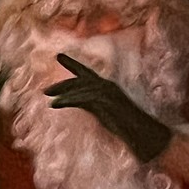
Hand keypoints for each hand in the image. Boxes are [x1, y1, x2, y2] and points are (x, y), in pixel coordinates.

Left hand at [45, 54, 171, 162]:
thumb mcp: (107, 112)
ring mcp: (106, 92)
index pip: (87, 73)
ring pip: (79, 88)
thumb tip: (83, 103)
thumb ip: (95, 105)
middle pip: (80, 80)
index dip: (72, 64)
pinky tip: (54, 104)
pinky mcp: (104, 101)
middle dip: (62, 84)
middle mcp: (107, 86)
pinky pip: (81, 98)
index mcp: (108, 86)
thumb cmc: (129, 125)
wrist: (143, 132)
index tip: (59, 56)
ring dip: (61, 92)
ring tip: (48, 97)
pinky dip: (66, 100)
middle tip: (45, 91)